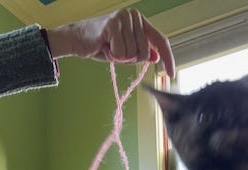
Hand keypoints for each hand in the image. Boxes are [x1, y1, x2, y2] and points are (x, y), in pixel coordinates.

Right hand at [47, 9, 174, 76]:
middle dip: (130, 60)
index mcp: (139, 21)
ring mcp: (124, 18)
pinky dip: (113, 55)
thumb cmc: (100, 45)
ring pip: (133, 54)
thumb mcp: (125, 51)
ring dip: (120, 58)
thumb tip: (156, 57)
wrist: (76, 40)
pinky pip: (121, 52)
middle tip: (116, 52)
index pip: (160, 40)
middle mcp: (134, 16)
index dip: (168, 58)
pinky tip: (104, 46)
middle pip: (145, 53)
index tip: (171, 74)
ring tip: (109, 48)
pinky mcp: (113, 24)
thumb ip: (141, 52)